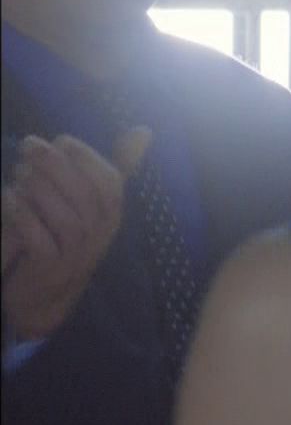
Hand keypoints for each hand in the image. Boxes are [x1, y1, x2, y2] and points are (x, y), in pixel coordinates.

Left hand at [2, 129, 151, 341]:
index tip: (60, 140)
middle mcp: (99, 235)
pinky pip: (40, 241)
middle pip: (86, 197)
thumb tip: (143, 130)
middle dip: (57, 166)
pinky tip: (8, 197)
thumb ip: (116, 167)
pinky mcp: (50, 270)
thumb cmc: (67, 238)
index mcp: (112, 215)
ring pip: (66, 219)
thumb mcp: (92, 202)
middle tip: (29, 145)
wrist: (46, 294)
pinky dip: (24, 216)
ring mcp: (76, 255)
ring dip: (40, 189)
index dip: (87, 158)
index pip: (111, 184)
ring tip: (19, 170)